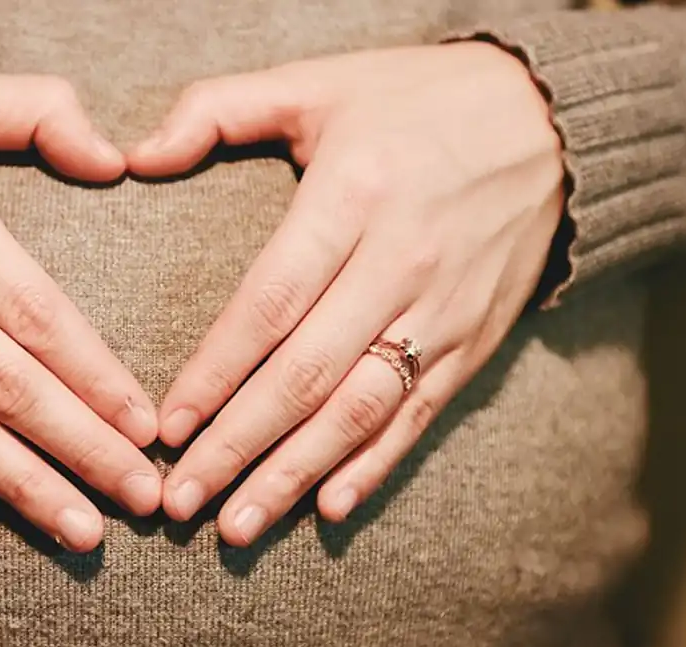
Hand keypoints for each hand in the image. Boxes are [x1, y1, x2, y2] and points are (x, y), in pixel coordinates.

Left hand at [126, 43, 564, 544]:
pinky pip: (420, 415)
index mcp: (354, 195)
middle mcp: (402, 261)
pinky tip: (328, 509)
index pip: (271, 302)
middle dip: (238, 445)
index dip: (216, 371)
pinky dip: (374, 466)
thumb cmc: (415, 101)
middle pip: (308, 374)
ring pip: (361, 409)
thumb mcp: (317, 82)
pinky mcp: (477, 340)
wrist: (552, 121)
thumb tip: (134, 156)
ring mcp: (445, 309)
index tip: (166, 427)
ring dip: (295, 475)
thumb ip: (217, 110)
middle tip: (180, 502)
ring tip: (237, 526)